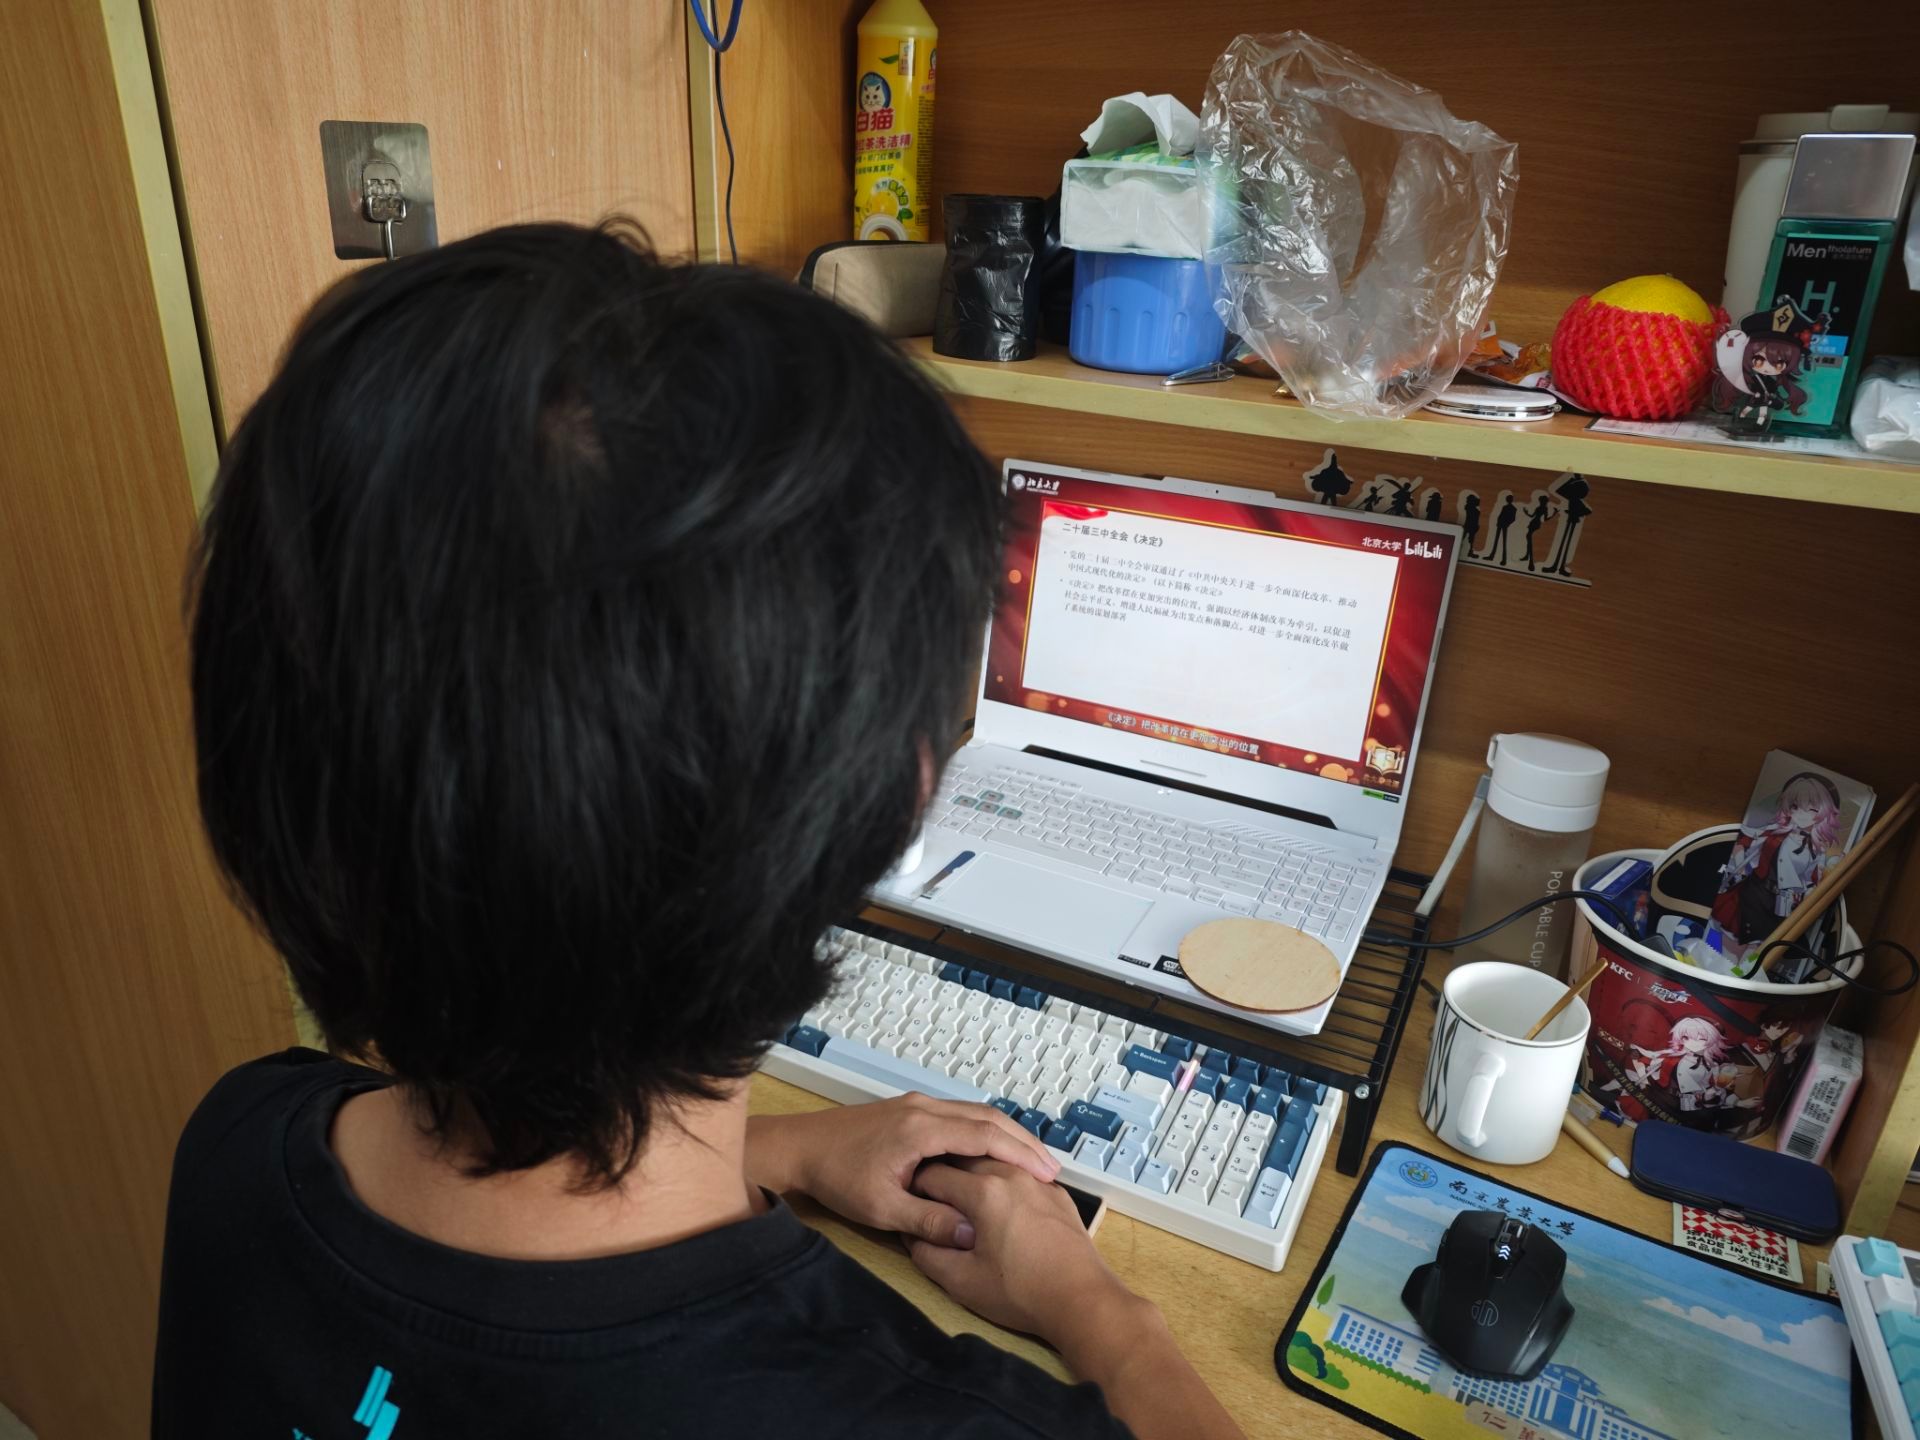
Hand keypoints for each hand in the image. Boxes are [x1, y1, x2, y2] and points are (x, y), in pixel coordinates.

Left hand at [747, 1095, 1059, 1246]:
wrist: (800, 1148)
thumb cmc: (837, 1177)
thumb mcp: (882, 1208)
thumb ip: (929, 1222)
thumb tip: (973, 1235)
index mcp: (921, 1129)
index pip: (985, 1135)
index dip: (1020, 1154)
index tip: (1047, 1174)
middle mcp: (924, 1107)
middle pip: (988, 1117)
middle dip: (1023, 1141)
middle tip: (1051, 1168)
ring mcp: (917, 1104)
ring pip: (976, 1112)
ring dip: (1006, 1134)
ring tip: (1031, 1162)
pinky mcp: (911, 1109)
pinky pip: (960, 1114)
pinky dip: (986, 1130)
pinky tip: (994, 1152)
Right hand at [913, 1162, 1244, 1439]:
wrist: (1082, 1300)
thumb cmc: (1019, 1293)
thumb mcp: (961, 1281)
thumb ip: (927, 1253)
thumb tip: (912, 1234)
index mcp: (983, 1191)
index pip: (934, 1174)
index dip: (913, 1185)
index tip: (905, 1196)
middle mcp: (1011, 1174)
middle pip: (965, 1157)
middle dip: (941, 1170)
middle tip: (927, 1191)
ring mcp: (1038, 1181)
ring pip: (995, 1159)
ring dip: (973, 1169)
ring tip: (960, 1190)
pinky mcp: (1057, 1194)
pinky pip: (1021, 1173)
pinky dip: (1003, 1177)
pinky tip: (999, 1198)